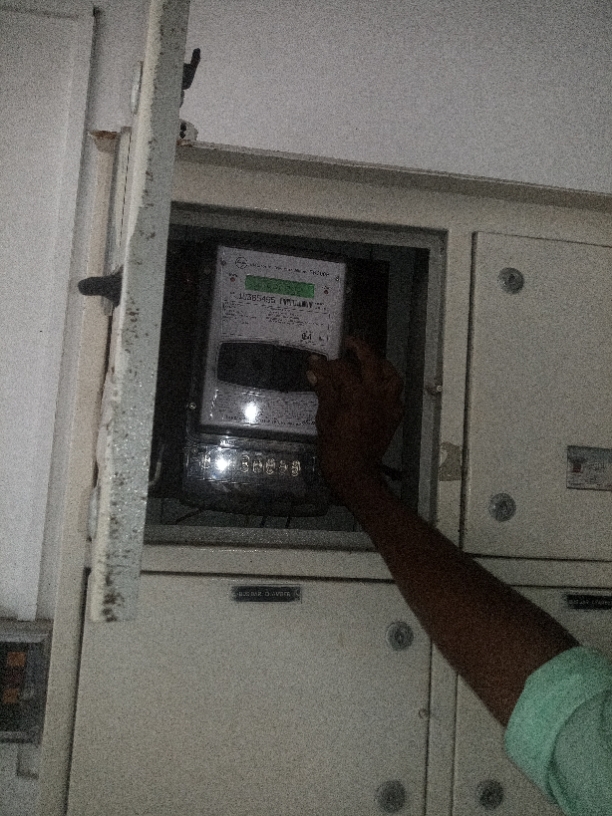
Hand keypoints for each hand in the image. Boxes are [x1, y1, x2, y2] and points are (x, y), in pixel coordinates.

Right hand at [307, 337, 402, 499]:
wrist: (355, 474)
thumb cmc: (335, 449)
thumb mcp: (325, 418)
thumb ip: (324, 391)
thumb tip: (315, 371)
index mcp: (357, 395)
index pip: (342, 369)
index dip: (327, 364)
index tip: (316, 360)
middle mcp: (377, 395)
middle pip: (371, 362)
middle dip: (359, 348)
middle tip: (348, 342)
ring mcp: (389, 405)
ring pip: (391, 375)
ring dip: (380, 365)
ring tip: (368, 361)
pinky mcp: (394, 417)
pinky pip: (396, 395)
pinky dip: (387, 387)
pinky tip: (377, 387)